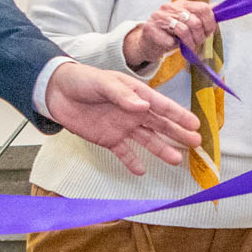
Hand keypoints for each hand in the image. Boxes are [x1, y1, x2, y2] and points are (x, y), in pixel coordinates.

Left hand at [42, 60, 199, 173]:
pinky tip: (141, 170)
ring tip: (175, 160)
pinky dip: (132, 161)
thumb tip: (143, 107)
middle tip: (195, 143)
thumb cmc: (82, 80)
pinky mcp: (109, 139)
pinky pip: (124, 152)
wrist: (56, 92)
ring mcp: (122, 127)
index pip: (161, 106)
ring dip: (161, 149)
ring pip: (147, 140)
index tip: (195, 124)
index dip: (178, 115)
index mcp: (136, 94)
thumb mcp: (104, 83)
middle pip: (160, 125)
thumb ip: (123, 96)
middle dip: (178, 133)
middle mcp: (133, 112)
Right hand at [122, 0, 217, 69]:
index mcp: (181, 4)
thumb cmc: (170, 33)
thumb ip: (201, 15)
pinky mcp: (151, 29)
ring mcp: (159, 17)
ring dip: (189, 43)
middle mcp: (170, 7)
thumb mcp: (186, 22)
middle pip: (195, 21)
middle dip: (200, 36)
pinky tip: (172, 45)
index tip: (209, 32)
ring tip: (188, 46)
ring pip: (184, 31)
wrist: (148, 42)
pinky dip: (174, 46)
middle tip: (198, 42)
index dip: (210, 22)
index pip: (203, 8)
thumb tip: (218, 7)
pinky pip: (170, 41)